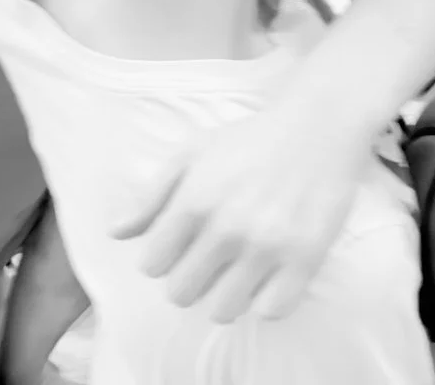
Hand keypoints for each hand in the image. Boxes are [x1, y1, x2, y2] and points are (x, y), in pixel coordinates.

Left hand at [111, 71, 381, 321]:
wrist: (319, 124)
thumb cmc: (250, 139)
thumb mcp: (192, 153)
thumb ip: (151, 195)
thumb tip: (114, 233)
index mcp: (194, 201)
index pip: (151, 265)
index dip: (163, 258)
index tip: (182, 247)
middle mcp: (227, 228)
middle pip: (181, 294)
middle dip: (190, 281)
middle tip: (211, 262)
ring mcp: (267, 246)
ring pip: (223, 310)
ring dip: (226, 297)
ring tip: (239, 274)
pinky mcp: (305, 257)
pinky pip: (272, 310)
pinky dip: (267, 302)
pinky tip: (270, 279)